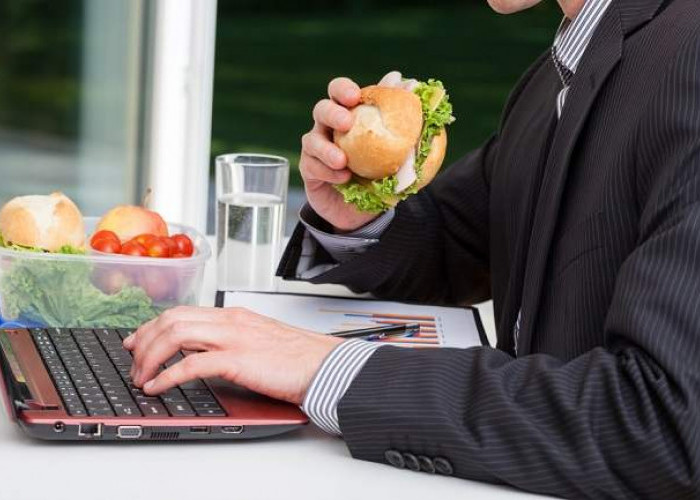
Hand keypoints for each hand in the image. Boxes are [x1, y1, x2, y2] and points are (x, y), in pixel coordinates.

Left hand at [123, 306, 342, 405]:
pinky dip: (166, 376)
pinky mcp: (237, 359)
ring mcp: (233, 338)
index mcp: (234, 316)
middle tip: (132, 361)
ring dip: (149, 356)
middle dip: (144, 340)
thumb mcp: (259, 341)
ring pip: (175, 334)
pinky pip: (190, 364)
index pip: (182, 312)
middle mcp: (230, 321)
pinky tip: (157, 387)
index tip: (136, 341)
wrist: (323, 364)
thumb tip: (205, 353)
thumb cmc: (297, 358)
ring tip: (141, 377)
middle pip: (172, 319)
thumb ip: (232, 341)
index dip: (152, 326)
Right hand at [300, 71, 405, 231]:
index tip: (355, 96)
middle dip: (332, 113)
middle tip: (347, 123)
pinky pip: (312, 166)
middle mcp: (328, 128)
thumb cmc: (380, 175)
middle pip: (321, 109)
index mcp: (348, 115)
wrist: (362, 210)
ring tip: (343, 160)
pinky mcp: (309, 170)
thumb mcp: (397, 153)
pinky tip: (343, 178)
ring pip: (311, 140)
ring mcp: (316, 149)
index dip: (343, 89)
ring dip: (327, 148)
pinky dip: (327, 171)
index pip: (339, 92)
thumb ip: (403, 124)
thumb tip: (412, 88)